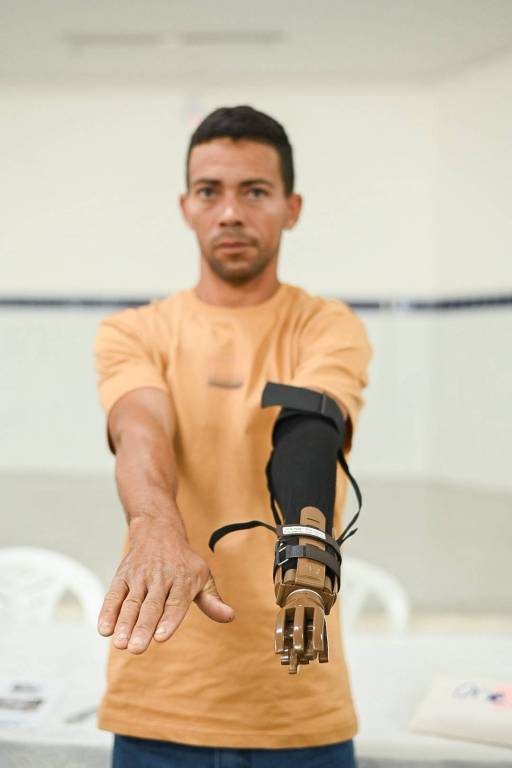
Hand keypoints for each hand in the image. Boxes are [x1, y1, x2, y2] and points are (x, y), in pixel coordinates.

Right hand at [97, 518, 234, 653]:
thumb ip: (212, 600)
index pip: (176, 603)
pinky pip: (114, 594)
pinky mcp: (122, 576)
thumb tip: (230, 616)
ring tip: (120, 643)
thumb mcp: (202, 575)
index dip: (168, 620)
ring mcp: (140, 577)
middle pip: (151, 605)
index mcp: (183, 579)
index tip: (160, 638)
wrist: (158, 532)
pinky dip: (107, 611)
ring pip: (131, 602)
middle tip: (136, 648)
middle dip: (143, 627)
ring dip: (124, 623)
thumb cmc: (184, 562)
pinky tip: (104, 629)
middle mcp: (161, 578)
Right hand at [275, 589, 327, 672]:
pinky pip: (279, 624)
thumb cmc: (315, 619)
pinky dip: (278, 638)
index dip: (317, 637)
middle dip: (298, 637)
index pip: (318, 623)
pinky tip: (278, 651)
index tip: (317, 651)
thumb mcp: (320, 625)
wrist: (304, 596)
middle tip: (299, 651)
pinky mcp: (282, 612)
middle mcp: (303, 606)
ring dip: (285, 638)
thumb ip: (321, 641)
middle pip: (299, 622)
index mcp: (317, 610)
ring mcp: (291, 608)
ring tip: (282, 653)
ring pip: (283, 625)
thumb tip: (323, 661)